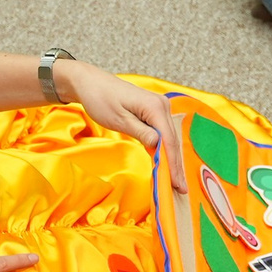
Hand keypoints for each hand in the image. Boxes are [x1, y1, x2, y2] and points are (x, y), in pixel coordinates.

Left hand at [60, 62, 187, 190]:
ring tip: (175, 181)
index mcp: (155, 107)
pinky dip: (164, 149)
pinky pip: (163, 133)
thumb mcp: (118, 119)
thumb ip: (141, 133)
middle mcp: (162, 105)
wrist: (90, 82)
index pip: (168, 140)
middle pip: (172, 141)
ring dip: (171, 159)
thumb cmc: (101, 99)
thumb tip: (159, 147)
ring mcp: (160, 107)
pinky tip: (166, 164)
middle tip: (180, 189)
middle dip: (175, 165)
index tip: (176, 183)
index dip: (173, 164)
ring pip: (169, 138)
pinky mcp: (154, 111)